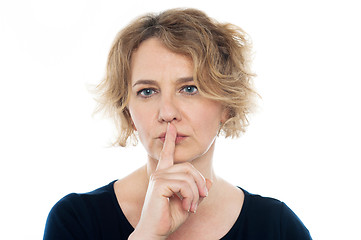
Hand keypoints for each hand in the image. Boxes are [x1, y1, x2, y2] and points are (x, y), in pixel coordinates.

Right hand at [129, 123, 210, 238]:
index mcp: (164, 175)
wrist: (155, 232)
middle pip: (189, 167)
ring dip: (195, 193)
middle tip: (201, 198)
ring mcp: (159, 177)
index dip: (170, 140)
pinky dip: (190, 196)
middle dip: (200, 183)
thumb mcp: (188, 203)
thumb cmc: (169, 219)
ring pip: (188, 176)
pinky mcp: (160, 184)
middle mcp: (160, 173)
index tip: (171, 126)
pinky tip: (186, 207)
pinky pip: (184, 184)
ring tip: (191, 207)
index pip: (167, 154)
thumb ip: (197, 192)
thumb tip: (209, 182)